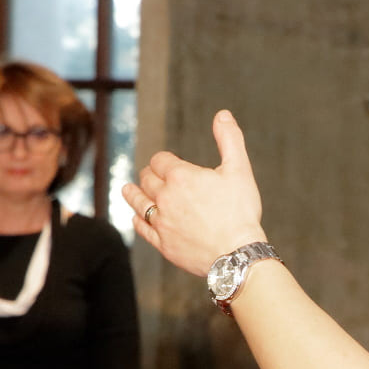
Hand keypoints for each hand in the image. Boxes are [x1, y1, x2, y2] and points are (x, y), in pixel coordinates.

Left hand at [123, 110, 267, 277]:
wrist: (237, 254)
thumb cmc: (241, 212)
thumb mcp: (239, 170)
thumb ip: (230, 139)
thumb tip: (223, 114)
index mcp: (181, 177)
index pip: (160, 160)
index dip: (163, 159)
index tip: (167, 162)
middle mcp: (165, 198)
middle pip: (148, 180)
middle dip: (149, 174)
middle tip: (151, 175)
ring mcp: (161, 222)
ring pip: (138, 203)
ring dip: (132, 193)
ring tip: (128, 189)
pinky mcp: (163, 244)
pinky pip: (142, 228)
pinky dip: (137, 220)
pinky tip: (136, 217)